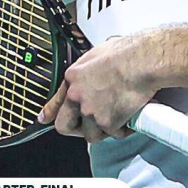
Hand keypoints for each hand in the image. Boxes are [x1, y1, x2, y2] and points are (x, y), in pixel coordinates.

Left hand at [38, 37, 157, 141]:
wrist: (143, 61)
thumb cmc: (127, 53)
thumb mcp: (97, 55)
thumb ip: (88, 71)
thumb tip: (92, 74)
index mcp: (73, 78)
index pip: (55, 102)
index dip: (50, 113)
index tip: (45, 119)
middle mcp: (77, 96)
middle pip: (64, 126)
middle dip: (76, 128)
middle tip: (90, 124)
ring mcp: (91, 111)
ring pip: (90, 134)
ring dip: (103, 129)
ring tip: (116, 117)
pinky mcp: (107, 122)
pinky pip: (112, 134)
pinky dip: (122, 129)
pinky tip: (129, 119)